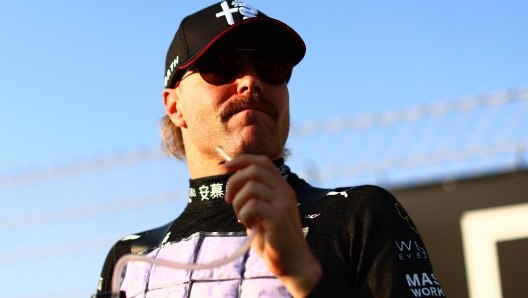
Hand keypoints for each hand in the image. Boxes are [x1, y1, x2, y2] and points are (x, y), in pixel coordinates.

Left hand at [224, 154, 321, 296]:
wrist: (292, 263)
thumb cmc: (273, 240)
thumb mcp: (261, 213)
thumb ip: (251, 198)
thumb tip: (231, 184)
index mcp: (282, 188)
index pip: (262, 161)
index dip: (242, 160)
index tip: (225, 166)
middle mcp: (285, 191)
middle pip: (254, 170)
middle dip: (234, 182)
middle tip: (228, 200)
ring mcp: (283, 203)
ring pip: (251, 188)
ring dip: (238, 202)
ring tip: (241, 217)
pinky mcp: (279, 217)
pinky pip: (252, 205)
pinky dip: (243, 213)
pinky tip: (247, 225)